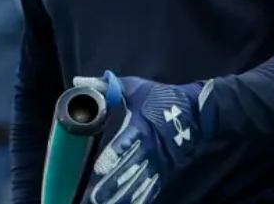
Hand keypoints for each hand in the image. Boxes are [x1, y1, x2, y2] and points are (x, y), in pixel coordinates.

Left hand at [76, 71, 214, 203]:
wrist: (196, 113)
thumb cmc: (161, 99)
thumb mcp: (134, 88)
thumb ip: (105, 86)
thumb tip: (77, 82)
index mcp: (140, 127)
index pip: (125, 144)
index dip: (112, 157)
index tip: (99, 169)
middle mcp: (149, 149)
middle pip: (129, 170)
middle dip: (112, 185)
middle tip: (95, 198)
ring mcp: (158, 164)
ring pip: (138, 184)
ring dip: (122, 197)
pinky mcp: (164, 173)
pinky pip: (149, 190)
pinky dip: (138, 199)